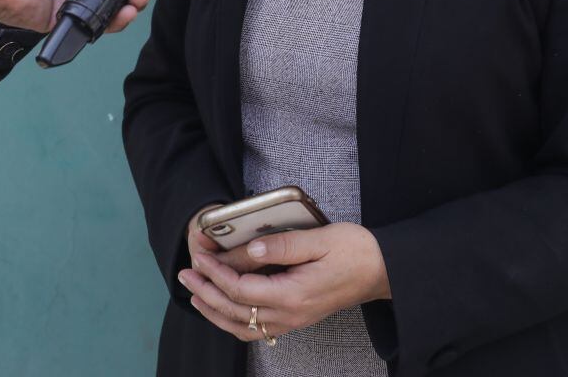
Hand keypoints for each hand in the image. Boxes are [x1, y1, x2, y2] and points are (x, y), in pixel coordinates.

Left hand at [177, 223, 390, 342]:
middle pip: (236, 310)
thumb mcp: (320, 239)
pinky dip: (232, 320)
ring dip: (215, 310)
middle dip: (206, 291)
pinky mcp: (295, 318)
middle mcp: (290, 314)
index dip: (216, 272)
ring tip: (194, 293)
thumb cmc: (355, 251)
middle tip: (185, 272)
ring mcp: (292, 320)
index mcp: (294, 294)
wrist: (382, 270)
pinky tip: (223, 308)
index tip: (199, 255)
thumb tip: (248, 251)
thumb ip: (282, 246)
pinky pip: (256, 329)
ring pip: (242, 326)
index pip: (242, 288)